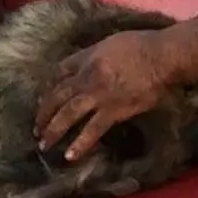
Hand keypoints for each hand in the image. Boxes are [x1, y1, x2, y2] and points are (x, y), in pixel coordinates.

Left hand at [35, 29, 175, 162]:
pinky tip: (70, 155)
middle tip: (36, 127)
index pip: (59, 71)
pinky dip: (80, 144)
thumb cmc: (139, 45)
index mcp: (86, 58)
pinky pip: (92, 130)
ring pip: (68, 114)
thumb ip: (93, 55)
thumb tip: (85, 66)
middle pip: (58, 95)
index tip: (43, 97)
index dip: (49, 85)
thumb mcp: (108, 42)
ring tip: (44, 144)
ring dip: (53, 130)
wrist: (161, 57)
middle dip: (44, 112)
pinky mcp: (113, 111)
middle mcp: (87, 77)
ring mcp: (99, 96)